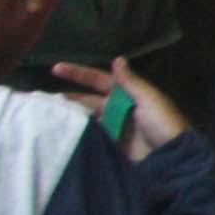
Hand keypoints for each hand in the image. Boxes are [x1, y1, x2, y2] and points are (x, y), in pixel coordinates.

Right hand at [50, 57, 188, 151]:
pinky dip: (77, 132)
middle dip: (69, 96)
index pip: (99, 80)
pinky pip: (90, 134)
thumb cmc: (162, 123)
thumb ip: (131, 81)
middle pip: (89, 99)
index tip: (56, 68)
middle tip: (43, 97)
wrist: (171, 156)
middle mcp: (118, 108)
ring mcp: (113, 126)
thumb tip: (118, 58)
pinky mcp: (111, 144)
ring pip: (87, 117)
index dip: (79, 74)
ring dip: (70, 114)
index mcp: (129, 94)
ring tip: (45, 113)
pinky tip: (59, 131)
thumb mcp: (149, 99)